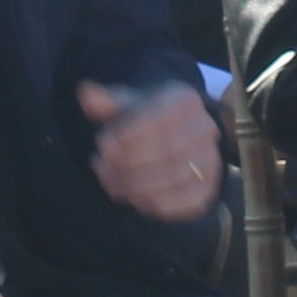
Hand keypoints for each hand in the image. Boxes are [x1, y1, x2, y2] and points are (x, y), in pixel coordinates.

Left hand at [81, 79, 224, 224]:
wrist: (178, 137)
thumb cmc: (145, 120)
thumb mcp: (127, 105)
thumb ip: (107, 101)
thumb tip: (86, 93)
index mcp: (183, 101)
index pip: (158, 119)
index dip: (127, 136)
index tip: (104, 146)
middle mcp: (204, 128)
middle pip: (166, 151)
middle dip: (128, 164)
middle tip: (103, 168)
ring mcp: (210, 160)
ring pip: (174, 178)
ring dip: (136, 186)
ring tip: (112, 183)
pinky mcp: (207, 189)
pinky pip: (183, 202)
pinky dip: (153, 203)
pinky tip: (132, 196)